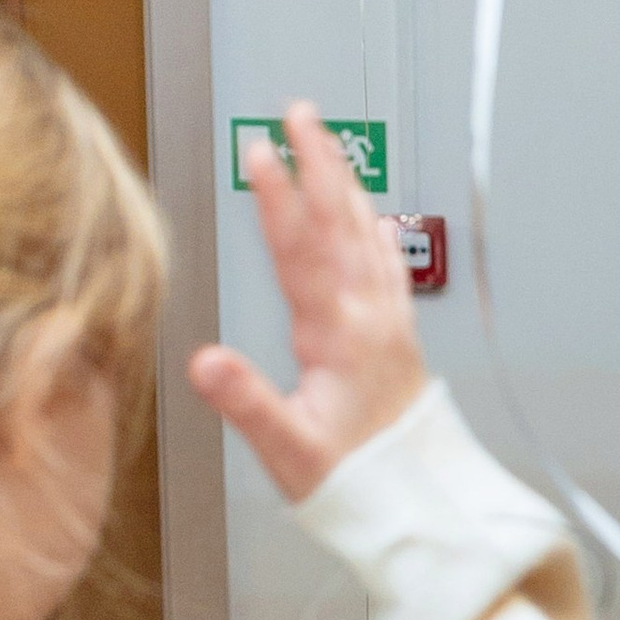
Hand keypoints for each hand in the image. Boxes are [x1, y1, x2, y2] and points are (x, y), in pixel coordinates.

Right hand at [190, 103, 426, 502]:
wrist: (416, 508)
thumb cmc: (352, 483)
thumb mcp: (288, 450)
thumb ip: (246, 402)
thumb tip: (204, 361)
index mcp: (338, 336)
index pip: (300, 250)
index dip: (277, 198)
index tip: (258, 151)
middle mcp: (370, 318)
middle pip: (341, 224)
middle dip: (318, 164)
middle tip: (300, 112)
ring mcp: (389, 323)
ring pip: (367, 235)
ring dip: (346, 184)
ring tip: (328, 141)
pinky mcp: (398, 337)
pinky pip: (386, 264)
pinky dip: (374, 228)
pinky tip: (369, 214)